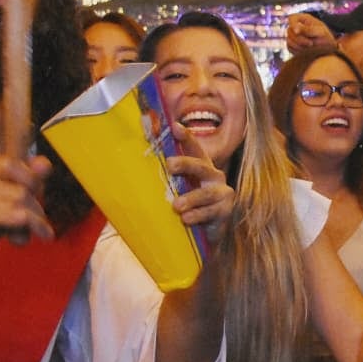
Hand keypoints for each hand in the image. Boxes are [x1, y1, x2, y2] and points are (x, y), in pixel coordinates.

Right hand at [0, 154, 53, 264]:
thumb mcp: (11, 203)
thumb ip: (29, 184)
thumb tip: (45, 163)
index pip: (17, 163)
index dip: (32, 180)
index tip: (36, 198)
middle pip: (24, 188)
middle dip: (36, 210)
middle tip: (38, 227)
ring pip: (19, 200)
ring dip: (32, 223)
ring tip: (26, 237)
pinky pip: (6, 215)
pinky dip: (20, 228)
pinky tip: (20, 240)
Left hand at [167, 123, 234, 246]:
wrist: (207, 234)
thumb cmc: (188, 208)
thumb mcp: (178, 191)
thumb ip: (167, 180)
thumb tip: (137, 168)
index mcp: (201, 167)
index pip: (194, 148)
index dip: (186, 137)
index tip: (175, 127)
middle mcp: (213, 176)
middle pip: (201, 166)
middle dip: (186, 163)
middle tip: (170, 165)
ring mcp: (222, 193)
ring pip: (206, 193)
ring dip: (191, 198)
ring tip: (176, 206)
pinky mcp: (225, 210)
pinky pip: (210, 212)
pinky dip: (197, 215)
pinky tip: (186, 219)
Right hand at [286, 12, 337, 54]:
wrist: (328, 50)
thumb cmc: (325, 38)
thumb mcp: (319, 32)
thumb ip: (307, 30)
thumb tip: (295, 30)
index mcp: (304, 19)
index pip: (292, 18)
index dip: (293, 24)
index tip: (297, 32)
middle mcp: (297, 26)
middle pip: (290, 31)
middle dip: (299, 39)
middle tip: (311, 44)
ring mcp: (294, 36)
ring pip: (289, 40)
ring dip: (299, 45)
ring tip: (310, 47)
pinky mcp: (293, 45)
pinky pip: (289, 47)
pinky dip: (297, 50)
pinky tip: (306, 51)